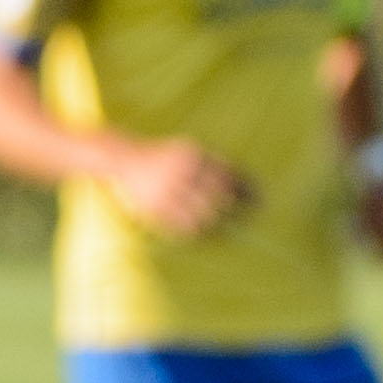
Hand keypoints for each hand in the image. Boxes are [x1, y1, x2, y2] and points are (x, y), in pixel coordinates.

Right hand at [106, 139, 253, 241]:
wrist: (123, 157)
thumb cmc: (161, 155)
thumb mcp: (187, 149)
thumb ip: (212, 162)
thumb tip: (242, 180)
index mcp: (194, 155)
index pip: (228, 175)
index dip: (246, 189)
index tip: (259, 200)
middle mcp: (183, 172)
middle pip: (219, 196)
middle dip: (237, 209)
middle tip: (247, 219)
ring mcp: (169, 191)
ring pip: (203, 215)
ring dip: (218, 224)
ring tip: (226, 230)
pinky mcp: (156, 208)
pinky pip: (183, 225)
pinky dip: (197, 232)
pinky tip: (204, 233)